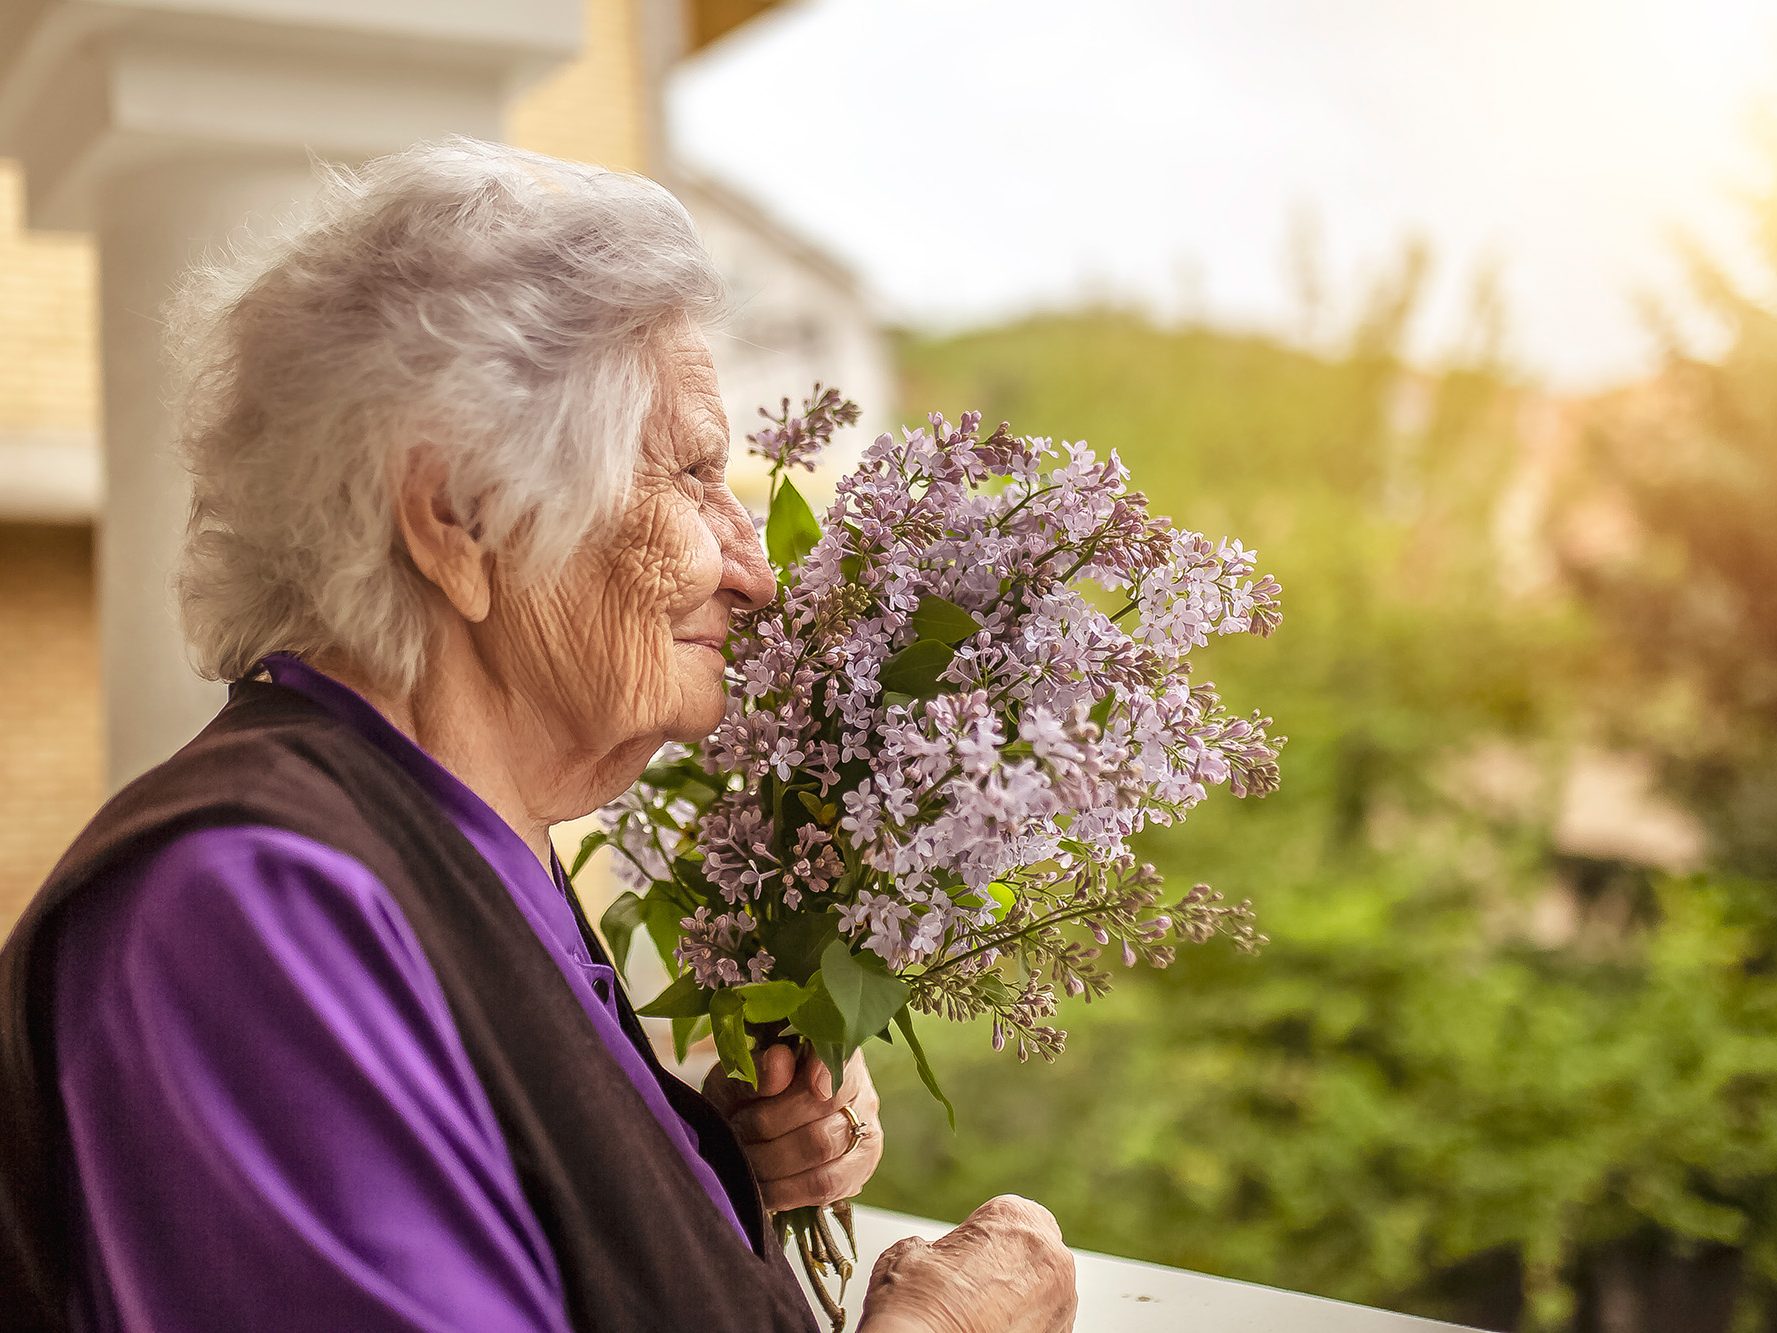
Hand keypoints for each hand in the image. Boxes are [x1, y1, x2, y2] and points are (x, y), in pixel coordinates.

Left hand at [702, 1042, 883, 1211]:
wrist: (750, 1128)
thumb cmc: (746, 1096)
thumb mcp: (738, 1077)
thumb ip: (757, 1068)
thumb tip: (779, 1063)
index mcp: (836, 1053)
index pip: (842, 1061)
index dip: (825, 1071)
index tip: (804, 1081)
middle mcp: (861, 1092)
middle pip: (823, 1108)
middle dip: (769, 1124)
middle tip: (738, 1128)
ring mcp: (864, 1135)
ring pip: (822, 1149)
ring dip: (772, 1158)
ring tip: (745, 1155)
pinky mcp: (856, 1173)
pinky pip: (824, 1186)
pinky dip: (785, 1189)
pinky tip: (762, 1185)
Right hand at [856, 1195, 1076, 1332]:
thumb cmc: (917, 1306)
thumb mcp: (911, 1253)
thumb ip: (938, 1247)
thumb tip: (931, 1256)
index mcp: (1016, 1219)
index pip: (1012, 1216)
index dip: (986, 1239)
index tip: (968, 1256)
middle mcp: (1049, 1256)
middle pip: (1033, 1253)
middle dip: (1008, 1267)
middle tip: (973, 1290)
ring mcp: (1062, 1302)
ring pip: (1044, 1291)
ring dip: (1020, 1300)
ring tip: (982, 1317)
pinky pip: (1046, 1324)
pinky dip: (1025, 1327)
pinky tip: (992, 1331)